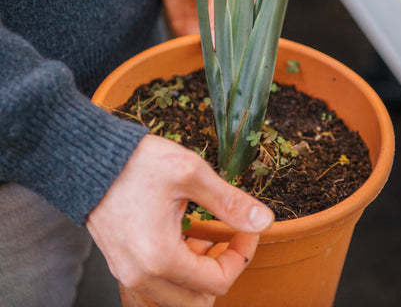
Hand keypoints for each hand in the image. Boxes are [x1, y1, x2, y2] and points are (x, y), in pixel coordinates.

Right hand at [86, 135, 273, 306]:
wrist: (88, 158)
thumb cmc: (136, 163)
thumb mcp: (190, 174)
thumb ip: (229, 202)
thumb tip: (263, 220)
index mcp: (159, 257)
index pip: (217, 283)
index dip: (241, 257)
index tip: (246, 230)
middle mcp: (140, 274)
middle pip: (197, 300)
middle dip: (221, 269)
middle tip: (227, 237)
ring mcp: (127, 271)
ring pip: (176, 297)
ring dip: (199, 273)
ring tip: (205, 236)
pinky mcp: (122, 262)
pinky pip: (157, 284)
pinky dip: (178, 270)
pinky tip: (183, 238)